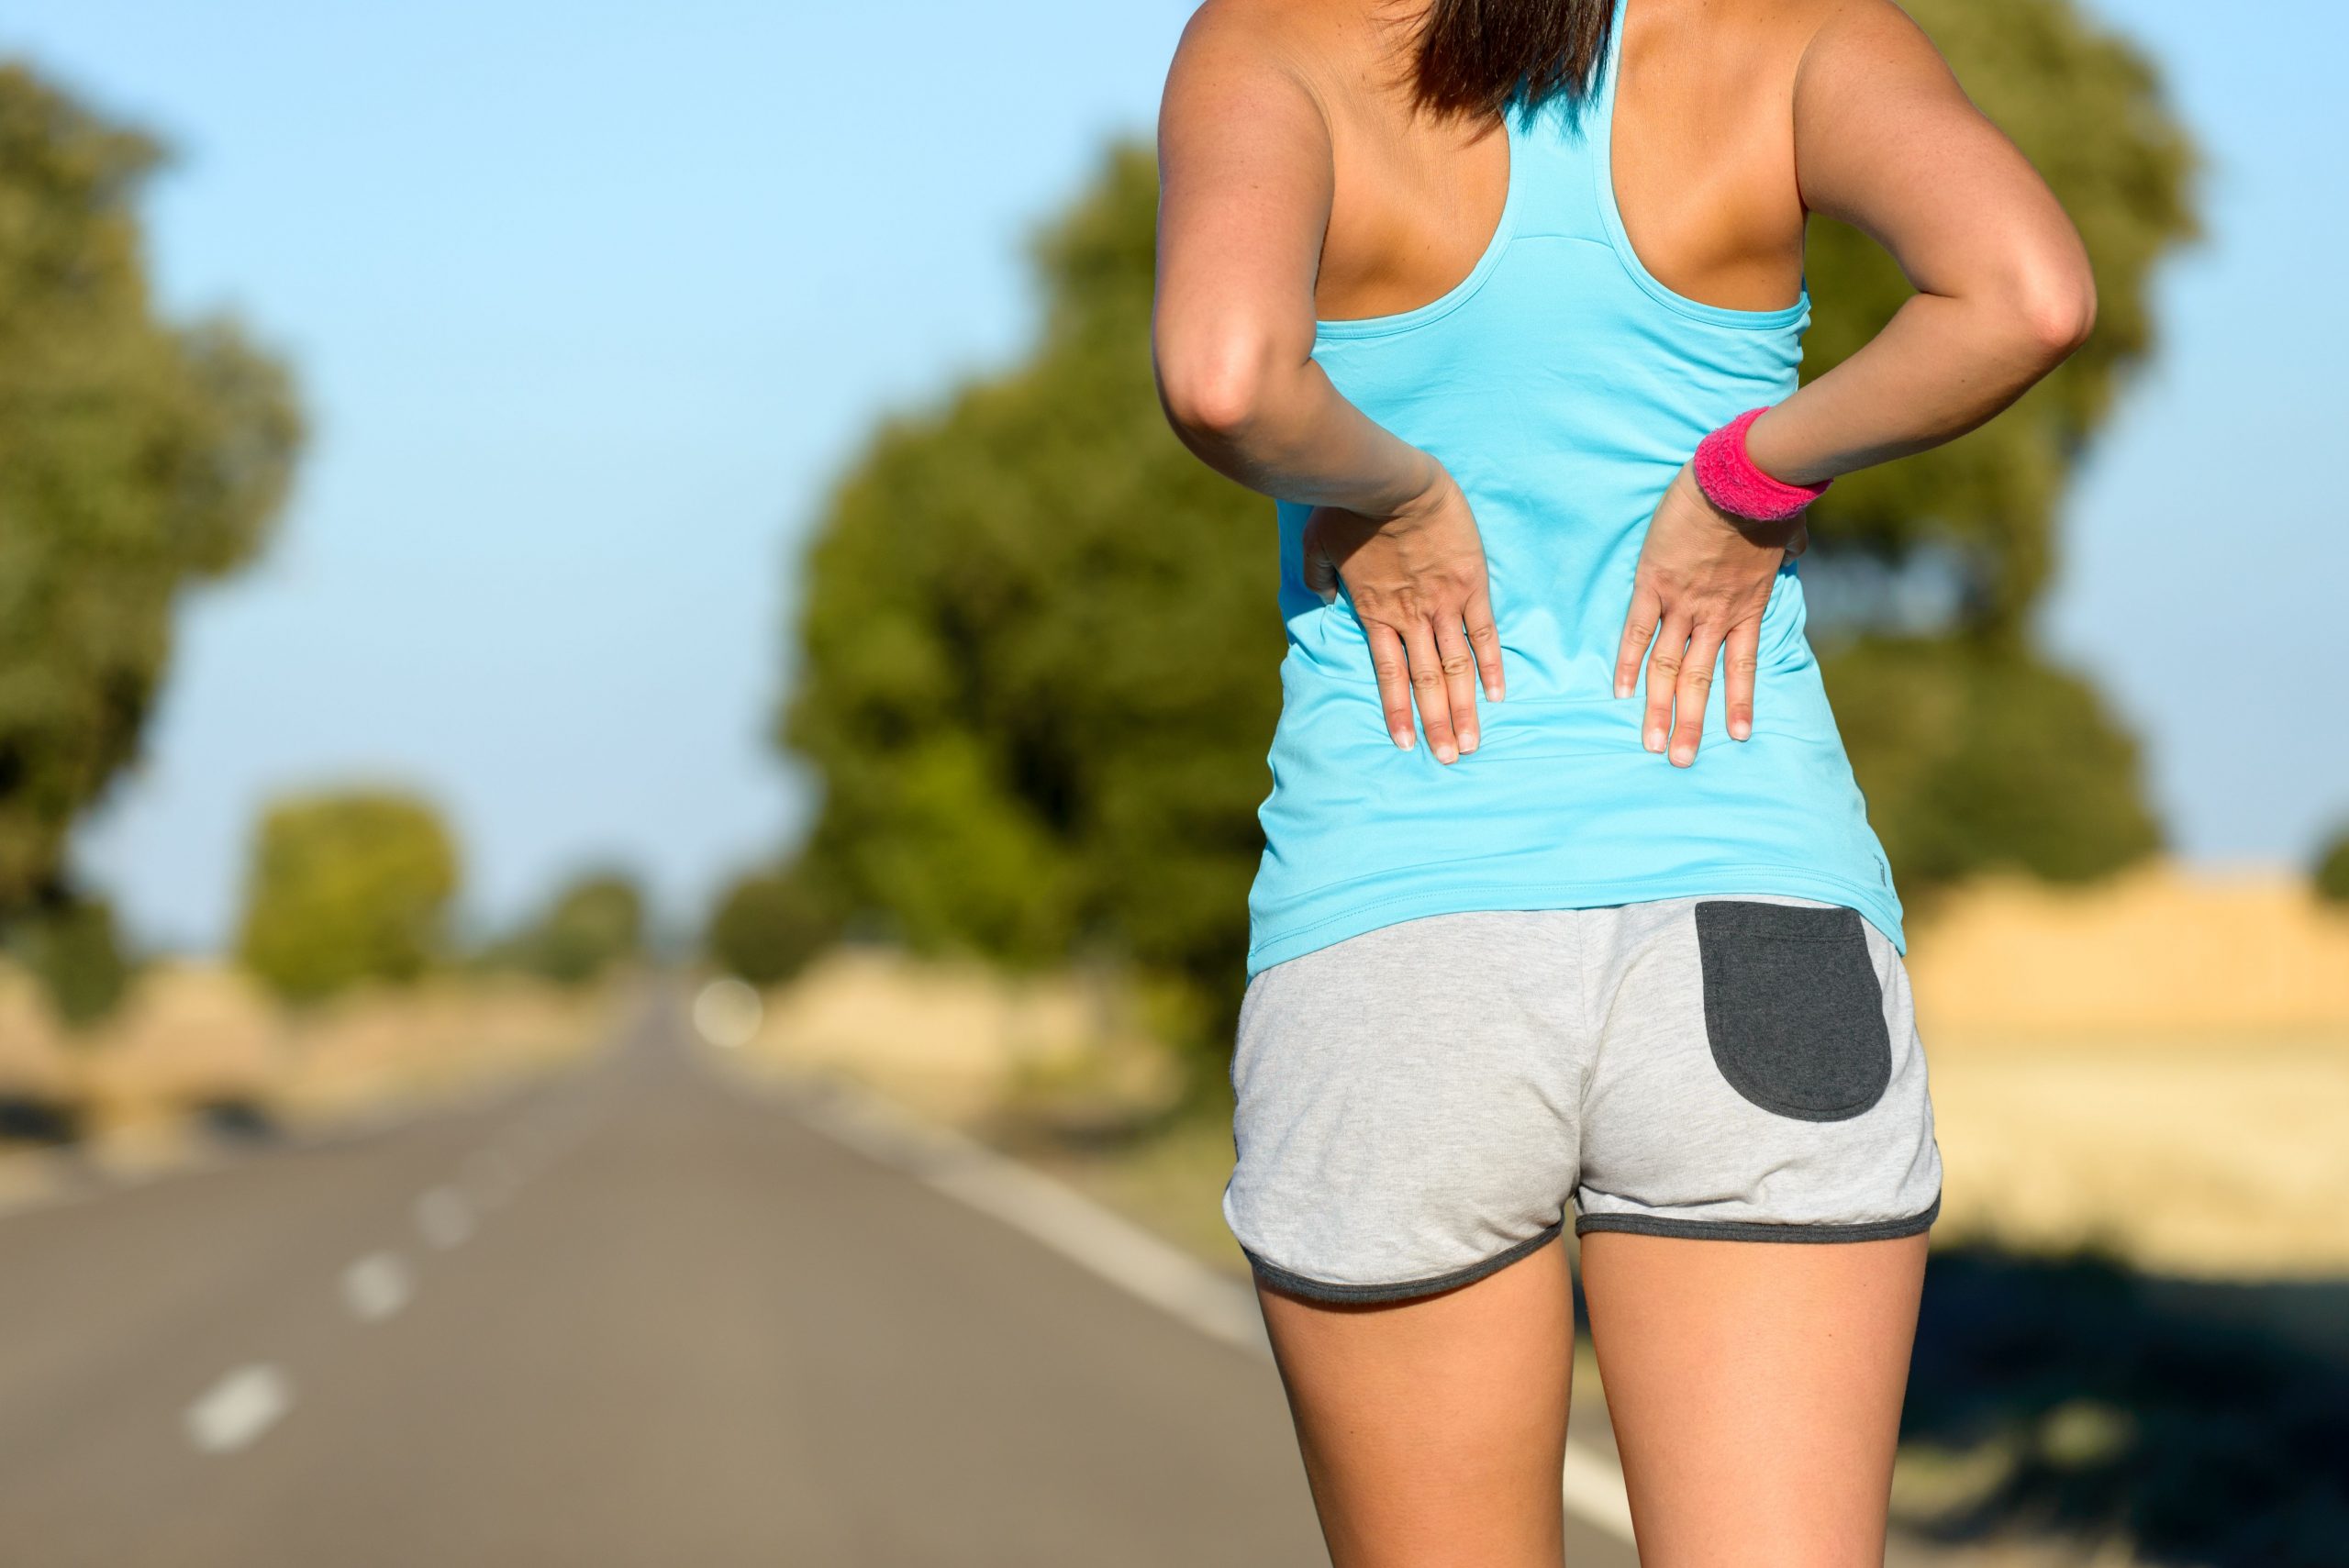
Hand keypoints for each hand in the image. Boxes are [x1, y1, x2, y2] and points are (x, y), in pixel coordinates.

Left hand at [1302, 461, 1502, 762]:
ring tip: (1471, 743)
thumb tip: (1323, 601)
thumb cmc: (1346, 507)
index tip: (1407, 744)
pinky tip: (1498, 695)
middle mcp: (1411, 618)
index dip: (1398, 712)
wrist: (1387, 480)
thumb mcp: (1316, 546)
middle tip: (1450, 760)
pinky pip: (1484, 632)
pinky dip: (1491, 665)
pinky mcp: (1470, 584)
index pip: (1389, 675)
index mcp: (1375, 614)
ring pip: (1456, 666)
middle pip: (1426, 681)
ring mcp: (1443, 603)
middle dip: (1438, 724)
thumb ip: (1319, 579)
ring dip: (1464, 707)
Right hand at [1614, 463, 1807, 766]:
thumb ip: (1787, 548)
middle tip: (1681, 760)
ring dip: (1660, 708)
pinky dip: (1627, 663)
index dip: (1740, 702)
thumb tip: (1795, 548)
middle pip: (1700, 679)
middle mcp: (1715, 614)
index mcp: (1747, 605)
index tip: (1739, 735)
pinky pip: (1637, 631)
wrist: (1743, 478)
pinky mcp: (1654, 583)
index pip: (1743, 666)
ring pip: (1668, 666)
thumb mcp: (1786, 529)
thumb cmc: (1768, 498)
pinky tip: (1619, 693)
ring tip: (1653, 743)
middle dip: (1692, 723)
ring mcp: (1683, 602)